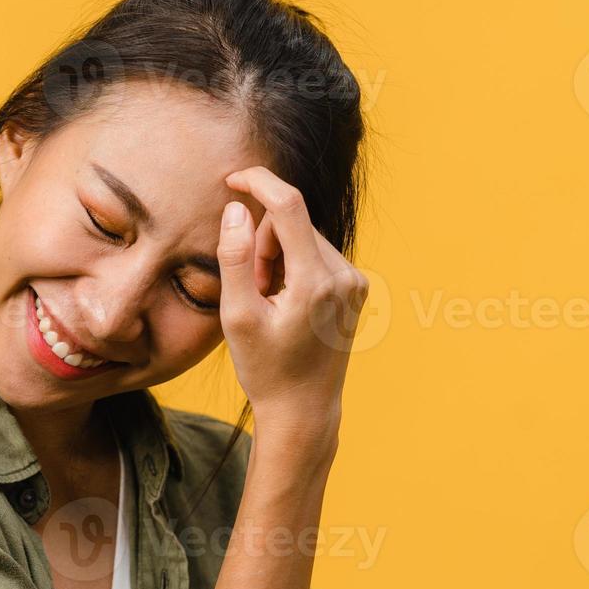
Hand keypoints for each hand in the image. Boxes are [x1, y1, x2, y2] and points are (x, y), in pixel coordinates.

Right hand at [218, 167, 368, 432]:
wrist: (303, 408)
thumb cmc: (266, 368)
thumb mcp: (237, 316)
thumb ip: (234, 258)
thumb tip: (237, 208)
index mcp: (315, 281)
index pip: (289, 206)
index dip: (259, 183)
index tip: (232, 179)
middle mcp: (344, 275)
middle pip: (291, 224)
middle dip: (262, 244)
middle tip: (252, 291)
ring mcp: (355, 281)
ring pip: (302, 238)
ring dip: (277, 258)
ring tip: (271, 304)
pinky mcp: (356, 286)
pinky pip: (315, 254)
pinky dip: (294, 267)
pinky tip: (287, 304)